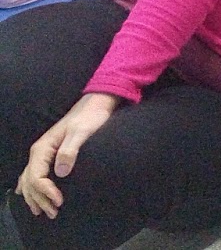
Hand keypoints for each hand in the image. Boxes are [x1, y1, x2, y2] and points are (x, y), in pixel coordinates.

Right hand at [17, 93, 117, 218]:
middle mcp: (38, 152)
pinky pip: (34, 174)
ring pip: (29, 180)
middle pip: (30, 182)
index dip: (46, 192)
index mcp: (42, 148)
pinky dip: (31, 187)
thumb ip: (70, 150)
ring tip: (43, 212)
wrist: (96, 105)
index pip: (36, 177)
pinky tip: (28, 194)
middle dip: (39, 199)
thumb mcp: (82, 132)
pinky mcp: (50, 154)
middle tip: (54, 213)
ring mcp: (43, 153)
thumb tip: (61, 172)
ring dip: (34, 197)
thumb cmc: (91, 117)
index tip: (60, 201)